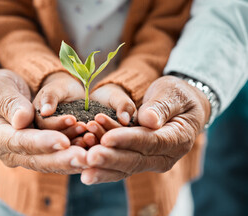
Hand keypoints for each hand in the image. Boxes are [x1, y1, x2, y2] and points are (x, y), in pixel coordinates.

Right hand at [0, 62, 87, 173]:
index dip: (42, 143)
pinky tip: (89, 149)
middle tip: (85, 158)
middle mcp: (9, 151)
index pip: (19, 142)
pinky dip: (71, 153)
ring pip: (48, 161)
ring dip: (71, 158)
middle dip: (62, 159)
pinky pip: (54, 156)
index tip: (63, 142)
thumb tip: (23, 120)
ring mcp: (23, 154)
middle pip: (37, 159)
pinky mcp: (36, 151)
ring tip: (92, 153)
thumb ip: (9, 103)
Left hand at [80, 75, 209, 183]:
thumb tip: (149, 120)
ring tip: (80, 161)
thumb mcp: (172, 93)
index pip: (150, 142)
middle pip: (135, 160)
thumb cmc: (177, 96)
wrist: (181, 106)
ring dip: (102, 166)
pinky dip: (102, 163)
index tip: (106, 138)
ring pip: (125, 168)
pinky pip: (119, 164)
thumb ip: (161, 106)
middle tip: (87, 158)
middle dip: (110, 159)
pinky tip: (84, 160)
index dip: (127, 140)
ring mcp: (152, 161)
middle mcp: (165, 156)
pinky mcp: (139, 160)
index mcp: (177, 139)